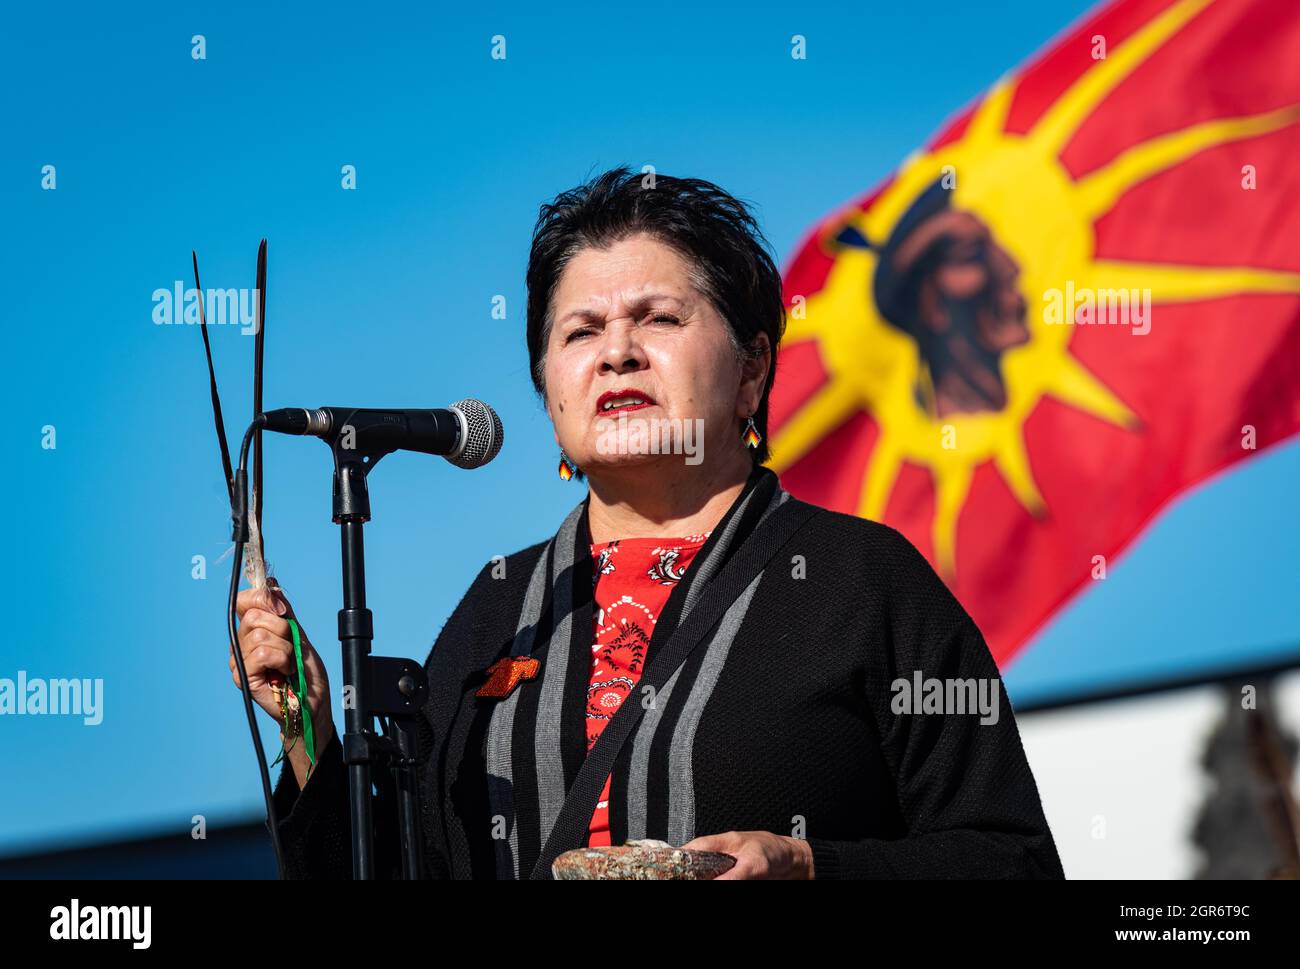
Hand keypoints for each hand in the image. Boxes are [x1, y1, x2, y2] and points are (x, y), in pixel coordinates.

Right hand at [233, 578, 333, 787]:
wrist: (313, 701)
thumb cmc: (306, 672)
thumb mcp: (298, 634)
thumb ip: (283, 611)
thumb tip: (270, 584)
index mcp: (253, 630)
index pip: (244, 601)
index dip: (262, 599)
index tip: (283, 612)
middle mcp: (242, 644)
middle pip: (253, 616)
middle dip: (282, 628)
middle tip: (291, 645)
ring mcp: (240, 661)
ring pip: (259, 635)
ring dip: (285, 648)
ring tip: (289, 663)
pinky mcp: (244, 677)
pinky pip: (261, 654)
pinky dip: (281, 660)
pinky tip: (284, 672)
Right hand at [680, 831, 814, 879]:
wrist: (794, 863)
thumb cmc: (776, 852)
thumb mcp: (755, 864)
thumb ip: (733, 876)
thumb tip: (714, 883)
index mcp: (721, 843)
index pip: (691, 849)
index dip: (678, 859)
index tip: (669, 871)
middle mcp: (719, 856)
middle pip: (694, 867)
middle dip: (687, 874)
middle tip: (678, 880)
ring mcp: (724, 869)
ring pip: (704, 876)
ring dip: (698, 878)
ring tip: (687, 881)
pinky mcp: (731, 879)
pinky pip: (716, 880)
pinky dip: (711, 880)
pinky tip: (706, 883)